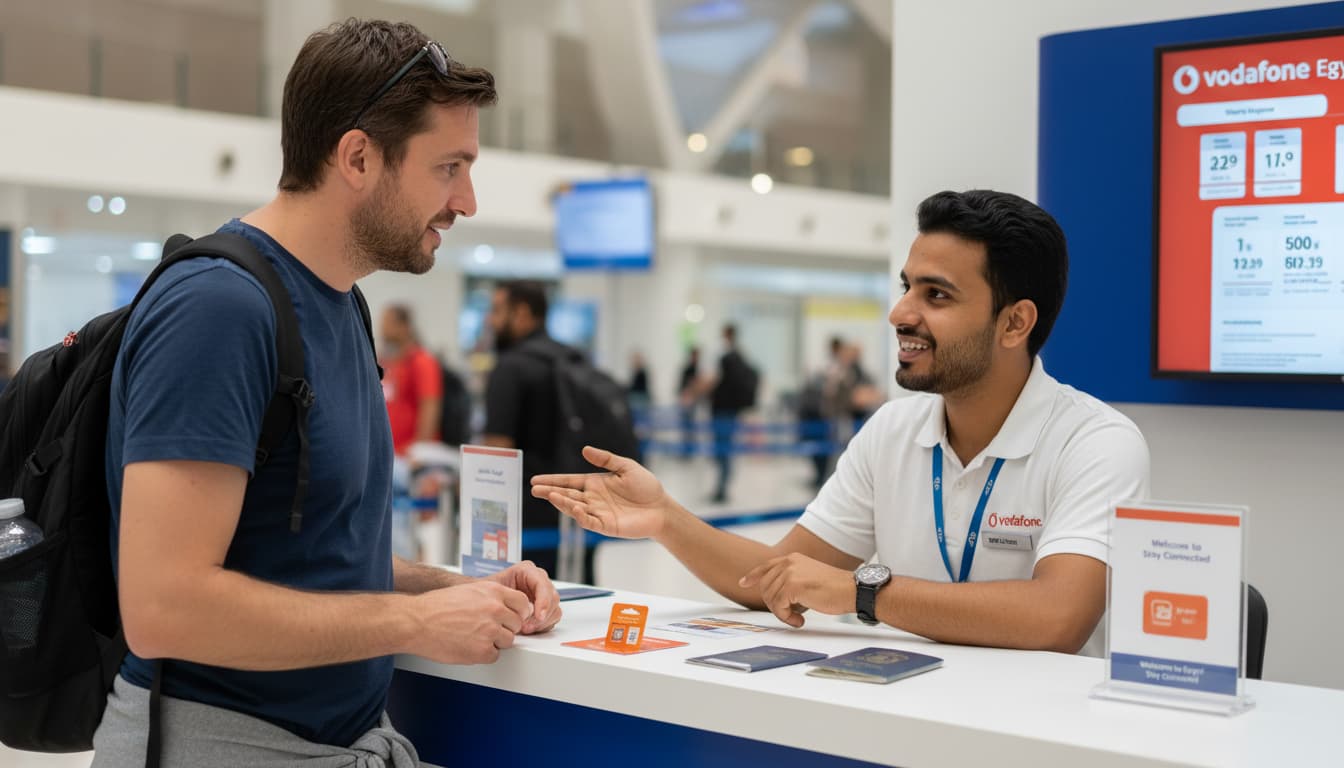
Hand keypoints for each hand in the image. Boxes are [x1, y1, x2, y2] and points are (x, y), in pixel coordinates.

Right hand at [405, 580, 532, 663]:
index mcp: (493, 591)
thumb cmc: (436, 606)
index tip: (510, 618)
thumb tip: (508, 607)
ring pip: (508, 641)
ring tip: (473, 637)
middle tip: (487, 630)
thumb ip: (491, 597)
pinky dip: (483, 655)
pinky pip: (494, 656)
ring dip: (495, 642)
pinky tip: (468, 646)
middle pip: (517, 624)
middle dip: (505, 628)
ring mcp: (490, 630)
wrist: (416, 622)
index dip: (517, 613)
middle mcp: (495, 609)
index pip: (523, 603)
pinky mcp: (482, 650)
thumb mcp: (469, 590)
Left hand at [486, 561, 562, 634]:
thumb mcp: (489, 588)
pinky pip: (551, 618)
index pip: (542, 584)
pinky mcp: (543, 607)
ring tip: (525, 629)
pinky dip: (542, 626)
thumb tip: (500, 604)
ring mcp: (542, 595)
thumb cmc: (486, 591)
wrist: (484, 600)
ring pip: (554, 609)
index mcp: (526, 571)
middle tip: (527, 627)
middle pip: (552, 597)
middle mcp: (537, 581)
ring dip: (542, 622)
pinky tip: (528, 628)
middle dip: (541, 615)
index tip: (538, 616)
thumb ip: (496, 593)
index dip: (543, 601)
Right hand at [531, 446, 669, 539]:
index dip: (552, 481)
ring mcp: (598, 513)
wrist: (661, 508)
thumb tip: (584, 449)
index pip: (568, 482)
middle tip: (534, 489)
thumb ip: (605, 459)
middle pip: (567, 495)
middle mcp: (592, 499)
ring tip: (551, 495)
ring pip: (575, 508)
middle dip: (550, 492)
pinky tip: (575, 508)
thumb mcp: (626, 466)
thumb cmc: (646, 486)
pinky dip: (580, 516)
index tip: (535, 480)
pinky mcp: (606, 526)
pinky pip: (589, 521)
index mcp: (594, 483)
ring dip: (563, 503)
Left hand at [738, 554, 856, 627]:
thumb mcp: (808, 577)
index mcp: (792, 558)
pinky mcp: (792, 586)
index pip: (766, 566)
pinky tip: (800, 619)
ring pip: (771, 599)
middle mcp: (788, 562)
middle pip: (765, 587)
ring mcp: (789, 573)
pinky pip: (779, 607)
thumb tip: (776, 594)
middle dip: (774, 605)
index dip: (753, 576)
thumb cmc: (835, 588)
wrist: (852, 590)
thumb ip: (791, 580)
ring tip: (798, 617)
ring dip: (782, 613)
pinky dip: (787, 617)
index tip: (744, 583)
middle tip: (789, 614)